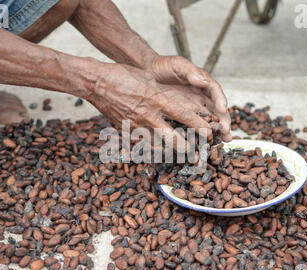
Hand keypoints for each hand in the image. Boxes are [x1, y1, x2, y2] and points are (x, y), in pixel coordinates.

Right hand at [88, 63, 216, 151]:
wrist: (97, 82)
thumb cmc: (123, 76)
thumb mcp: (149, 78)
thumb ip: (164, 91)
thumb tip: (182, 100)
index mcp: (157, 99)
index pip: (184, 116)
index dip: (200, 126)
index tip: (210, 132)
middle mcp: (149, 115)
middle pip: (173, 139)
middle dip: (188, 149)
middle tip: (197, 154)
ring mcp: (136, 126)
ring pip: (158, 147)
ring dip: (171, 154)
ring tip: (181, 157)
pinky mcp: (126, 132)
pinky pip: (142, 147)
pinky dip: (152, 152)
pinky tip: (159, 154)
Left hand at [148, 55, 231, 141]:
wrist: (148, 73)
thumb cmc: (164, 66)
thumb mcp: (177, 64)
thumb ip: (190, 72)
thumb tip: (203, 81)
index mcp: (203, 82)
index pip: (216, 92)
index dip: (221, 101)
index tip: (223, 110)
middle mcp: (202, 95)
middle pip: (217, 108)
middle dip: (224, 121)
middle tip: (227, 133)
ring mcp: (195, 105)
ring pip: (209, 118)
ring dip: (218, 130)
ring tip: (224, 140)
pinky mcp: (185, 114)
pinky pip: (195, 124)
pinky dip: (201, 133)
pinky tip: (204, 142)